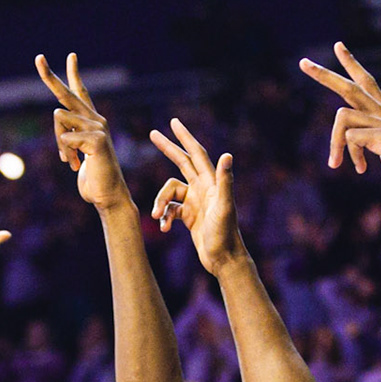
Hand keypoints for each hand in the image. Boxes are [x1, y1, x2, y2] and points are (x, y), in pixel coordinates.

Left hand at [37, 53, 131, 210]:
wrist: (108, 197)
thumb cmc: (92, 178)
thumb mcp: (75, 154)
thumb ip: (68, 136)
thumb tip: (59, 117)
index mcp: (91, 122)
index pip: (81, 93)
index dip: (74, 75)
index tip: (71, 56)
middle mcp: (96, 119)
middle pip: (66, 94)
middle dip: (49, 75)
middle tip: (38, 57)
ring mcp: (98, 127)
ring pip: (59, 119)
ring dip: (58, 144)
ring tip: (69, 161)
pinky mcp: (97, 139)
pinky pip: (65, 138)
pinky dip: (65, 154)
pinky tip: (75, 165)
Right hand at [150, 120, 243, 275]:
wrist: (224, 259)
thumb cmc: (225, 234)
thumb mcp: (224, 207)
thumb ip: (225, 181)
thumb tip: (227, 155)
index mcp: (210, 183)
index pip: (196, 154)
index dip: (185, 137)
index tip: (173, 122)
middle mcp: (203, 189)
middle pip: (181, 163)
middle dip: (167, 148)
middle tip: (152, 133)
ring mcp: (195, 202)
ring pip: (169, 192)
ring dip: (160, 202)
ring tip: (158, 217)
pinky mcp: (189, 216)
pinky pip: (170, 210)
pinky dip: (164, 217)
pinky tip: (165, 229)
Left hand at [300, 42, 380, 213]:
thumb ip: (367, 139)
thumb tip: (346, 136)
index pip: (367, 82)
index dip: (352, 64)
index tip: (338, 46)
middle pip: (349, 87)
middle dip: (324, 75)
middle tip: (303, 63)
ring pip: (342, 116)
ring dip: (334, 143)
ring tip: (335, 164)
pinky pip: (351, 137)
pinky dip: (350, 154)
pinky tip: (361, 169)